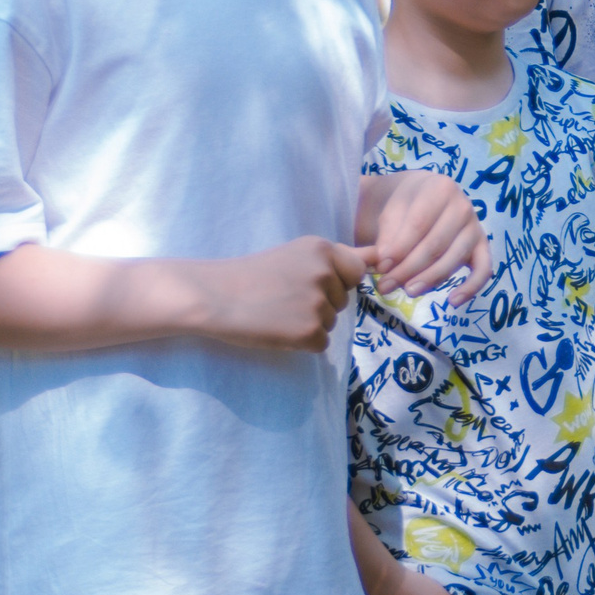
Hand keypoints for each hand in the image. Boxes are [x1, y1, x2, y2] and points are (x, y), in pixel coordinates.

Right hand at [197, 236, 370, 351]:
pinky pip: (320, 343)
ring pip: (330, 322)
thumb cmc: (252, 275)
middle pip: (342, 301)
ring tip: (275, 312)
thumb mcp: (297, 254)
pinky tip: (277, 330)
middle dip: (319, 303)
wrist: (211, 296)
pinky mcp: (308, 332)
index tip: (306, 283)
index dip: (334, 282)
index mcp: (324, 250)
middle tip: (282, 298)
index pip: (356, 273)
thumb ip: (340, 258)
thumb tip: (382, 259)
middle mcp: (326, 274)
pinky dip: (302, 342)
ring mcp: (318, 304)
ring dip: (309, 323)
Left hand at [366, 171, 490, 304]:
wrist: (417, 199)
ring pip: (454, 258)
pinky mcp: (481, 247)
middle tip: (385, 286)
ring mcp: (475, 227)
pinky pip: (483, 269)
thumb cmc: (401, 205)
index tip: (379, 266)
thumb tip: (386, 264)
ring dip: (429, 279)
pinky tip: (453, 302)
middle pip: (436, 244)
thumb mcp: (389, 211)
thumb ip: (388, 235)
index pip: (419, 224)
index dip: (399, 249)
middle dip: (408, 269)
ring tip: (407, 291)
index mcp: (440, 188)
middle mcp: (463, 206)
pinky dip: (471, 287)